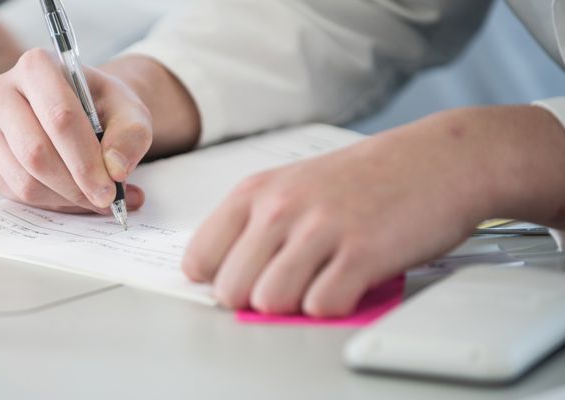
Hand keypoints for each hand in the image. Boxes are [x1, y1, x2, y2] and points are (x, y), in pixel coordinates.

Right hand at [0, 49, 152, 212]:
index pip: (60, 117)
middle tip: (106, 199)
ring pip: (25, 180)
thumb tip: (115, 170)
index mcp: (36, 66)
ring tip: (97, 198)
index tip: (111, 188)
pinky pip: (19, 194)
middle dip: (76, 184)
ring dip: (66, 198)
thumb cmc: (104, 107)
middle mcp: (2, 93)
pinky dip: (54, 203)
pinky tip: (77, 196)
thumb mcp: (131, 112)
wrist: (85, 112)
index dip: (86, 159)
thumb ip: (131, 136)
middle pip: (36, 152)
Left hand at [181, 110, 505, 316]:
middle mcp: (280, 208)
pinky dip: (333, 306)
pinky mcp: (361, 253)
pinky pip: (321, 307)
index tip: (242, 279)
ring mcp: (319, 229)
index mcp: (255, 191)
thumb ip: (256, 228)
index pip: (199, 258)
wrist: (436, 159)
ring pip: (269, 302)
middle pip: (230, 290)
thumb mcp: (293, 186)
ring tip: (318, 283)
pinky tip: (347, 284)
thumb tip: (225, 279)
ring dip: (293, 305)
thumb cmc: (365, 177)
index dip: (219, 279)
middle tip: (288, 285)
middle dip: (256, 299)